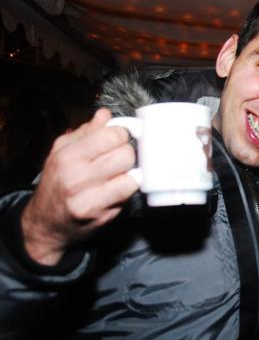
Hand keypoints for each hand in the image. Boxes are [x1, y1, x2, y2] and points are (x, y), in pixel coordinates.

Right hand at [21, 109, 138, 265]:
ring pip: (131, 174)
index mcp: (67, 156)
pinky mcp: (102, 215)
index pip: (112, 135)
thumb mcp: (62, 152)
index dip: (121, 135)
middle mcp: (77, 177)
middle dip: (127, 153)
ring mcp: (90, 198)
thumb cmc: (56, 184)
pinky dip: (129, 188)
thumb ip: (86, 132)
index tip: (120, 139)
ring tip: (119, 173)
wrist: (46, 224)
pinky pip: (129, 193)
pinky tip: (119, 188)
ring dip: (130, 172)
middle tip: (119, 158)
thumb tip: (105, 115)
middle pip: (125, 154)